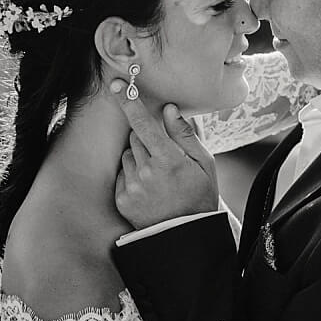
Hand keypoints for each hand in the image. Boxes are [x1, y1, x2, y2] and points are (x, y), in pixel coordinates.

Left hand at [111, 82, 219, 227]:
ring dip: (139, 159)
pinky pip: (122, 175)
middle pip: (135, 138)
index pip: (143, 124)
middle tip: (164, 157)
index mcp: (168, 160)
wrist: (186, 235)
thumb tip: (168, 108)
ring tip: (158, 178)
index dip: (129, 102)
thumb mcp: (204, 164)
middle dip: (146, 140)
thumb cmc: (200, 196)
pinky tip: (149, 190)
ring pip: (128, 155)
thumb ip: (184, 134)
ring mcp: (132, 187)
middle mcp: (146, 172)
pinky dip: (133, 176)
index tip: (116, 85)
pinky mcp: (122, 199)